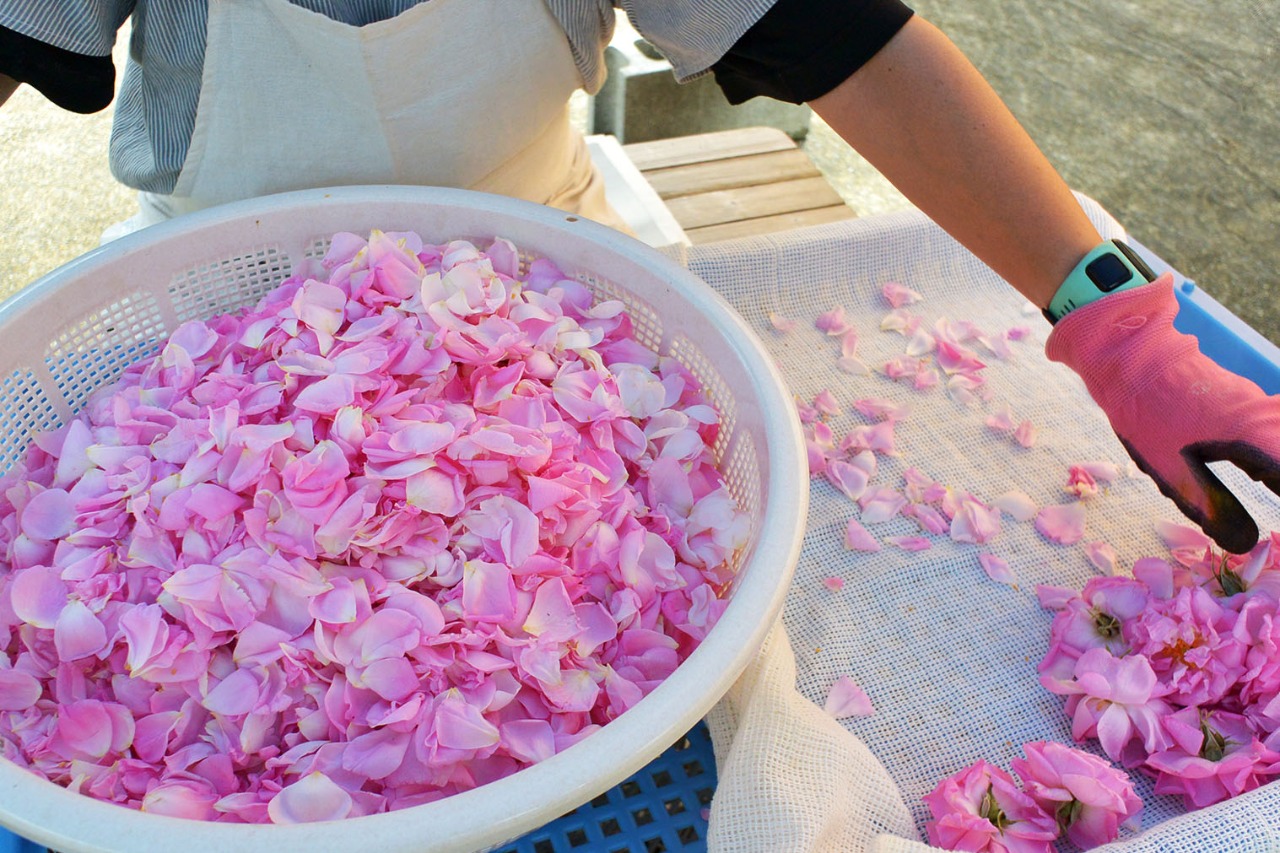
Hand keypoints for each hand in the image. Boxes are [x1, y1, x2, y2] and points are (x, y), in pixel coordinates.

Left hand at [1046, 275, 1279, 552]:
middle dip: (1279, 483)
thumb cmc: (1145, 411)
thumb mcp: (1172, 468)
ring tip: (1265, 490)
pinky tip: (1260, 476)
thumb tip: (1246, 544)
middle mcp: (1267, 417)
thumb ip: (1212, 506)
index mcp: (1255, 435)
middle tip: (1266, 522)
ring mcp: (1258, 407)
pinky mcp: (1245, 403)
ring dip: (1276, 474)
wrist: (1128, 351)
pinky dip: (1271, 460)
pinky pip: (1273, 433)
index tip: (1276, 538)